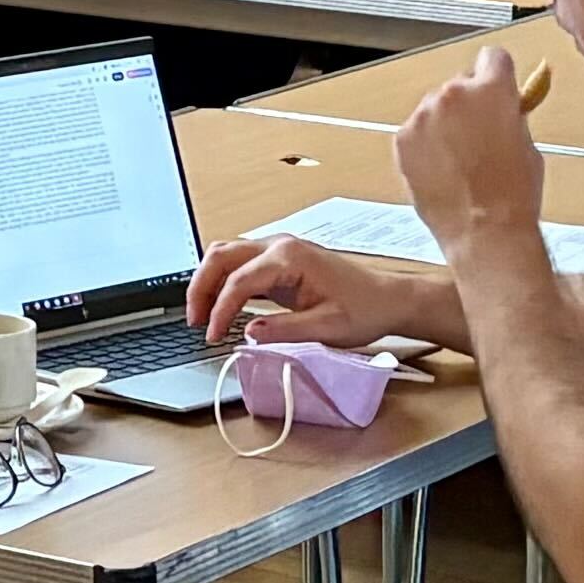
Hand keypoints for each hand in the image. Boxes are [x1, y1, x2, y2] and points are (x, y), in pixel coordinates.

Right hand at [189, 225, 433, 349]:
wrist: (387, 299)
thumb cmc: (364, 309)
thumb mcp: (327, 327)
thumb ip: (285, 330)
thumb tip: (249, 334)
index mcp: (289, 258)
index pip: (239, 281)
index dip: (221, 310)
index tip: (214, 336)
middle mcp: (279, 246)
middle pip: (221, 257)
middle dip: (201, 288)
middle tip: (196, 322)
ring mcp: (277, 249)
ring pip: (225, 255)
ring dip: (208, 282)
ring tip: (203, 316)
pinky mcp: (279, 261)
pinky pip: (239, 263)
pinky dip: (222, 282)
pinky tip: (221, 306)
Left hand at [393, 45, 548, 257]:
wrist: (484, 230)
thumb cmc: (514, 193)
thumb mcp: (527, 144)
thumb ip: (513, 115)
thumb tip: (507, 106)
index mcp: (492, 90)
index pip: (494, 57)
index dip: (498, 75)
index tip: (498, 87)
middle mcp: (453, 95)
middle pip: (462, 84)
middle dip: (471, 104)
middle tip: (481, 135)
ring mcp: (424, 115)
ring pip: (436, 108)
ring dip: (446, 124)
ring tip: (462, 160)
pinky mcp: (403, 138)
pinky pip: (417, 131)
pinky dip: (426, 144)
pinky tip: (443, 169)